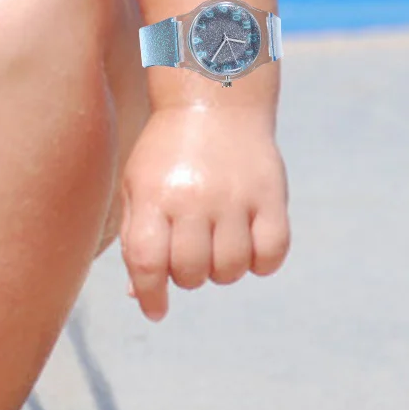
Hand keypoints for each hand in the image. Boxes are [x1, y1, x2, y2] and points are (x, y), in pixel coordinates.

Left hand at [119, 103, 289, 320]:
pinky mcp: (270, 194)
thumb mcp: (138, 184)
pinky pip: (272, 254)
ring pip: (231, 269)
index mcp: (154, 193)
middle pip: (191, 272)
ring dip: (223, 270)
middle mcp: (193, 196)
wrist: (214, 100)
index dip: (150, 295)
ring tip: (217, 244)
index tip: (156, 309)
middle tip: (190, 255)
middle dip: (188, 276)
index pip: (148, 262)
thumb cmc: (168, 152)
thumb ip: (136, 237)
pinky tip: (248, 244)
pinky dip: (261, 262)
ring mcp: (235, 196)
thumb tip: (139, 294)